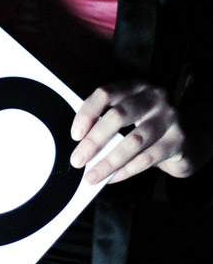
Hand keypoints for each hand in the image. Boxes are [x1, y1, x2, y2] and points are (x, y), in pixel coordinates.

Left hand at [69, 79, 199, 184]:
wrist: (188, 138)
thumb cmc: (147, 125)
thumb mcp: (130, 113)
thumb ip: (108, 121)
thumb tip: (81, 145)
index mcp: (135, 86)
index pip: (105, 93)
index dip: (87, 113)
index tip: (75, 135)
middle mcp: (154, 97)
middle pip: (118, 116)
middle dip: (94, 141)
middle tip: (77, 160)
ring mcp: (169, 117)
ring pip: (133, 141)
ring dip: (109, 161)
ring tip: (92, 176)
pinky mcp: (179, 140)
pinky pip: (147, 158)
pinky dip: (126, 170)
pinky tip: (112, 178)